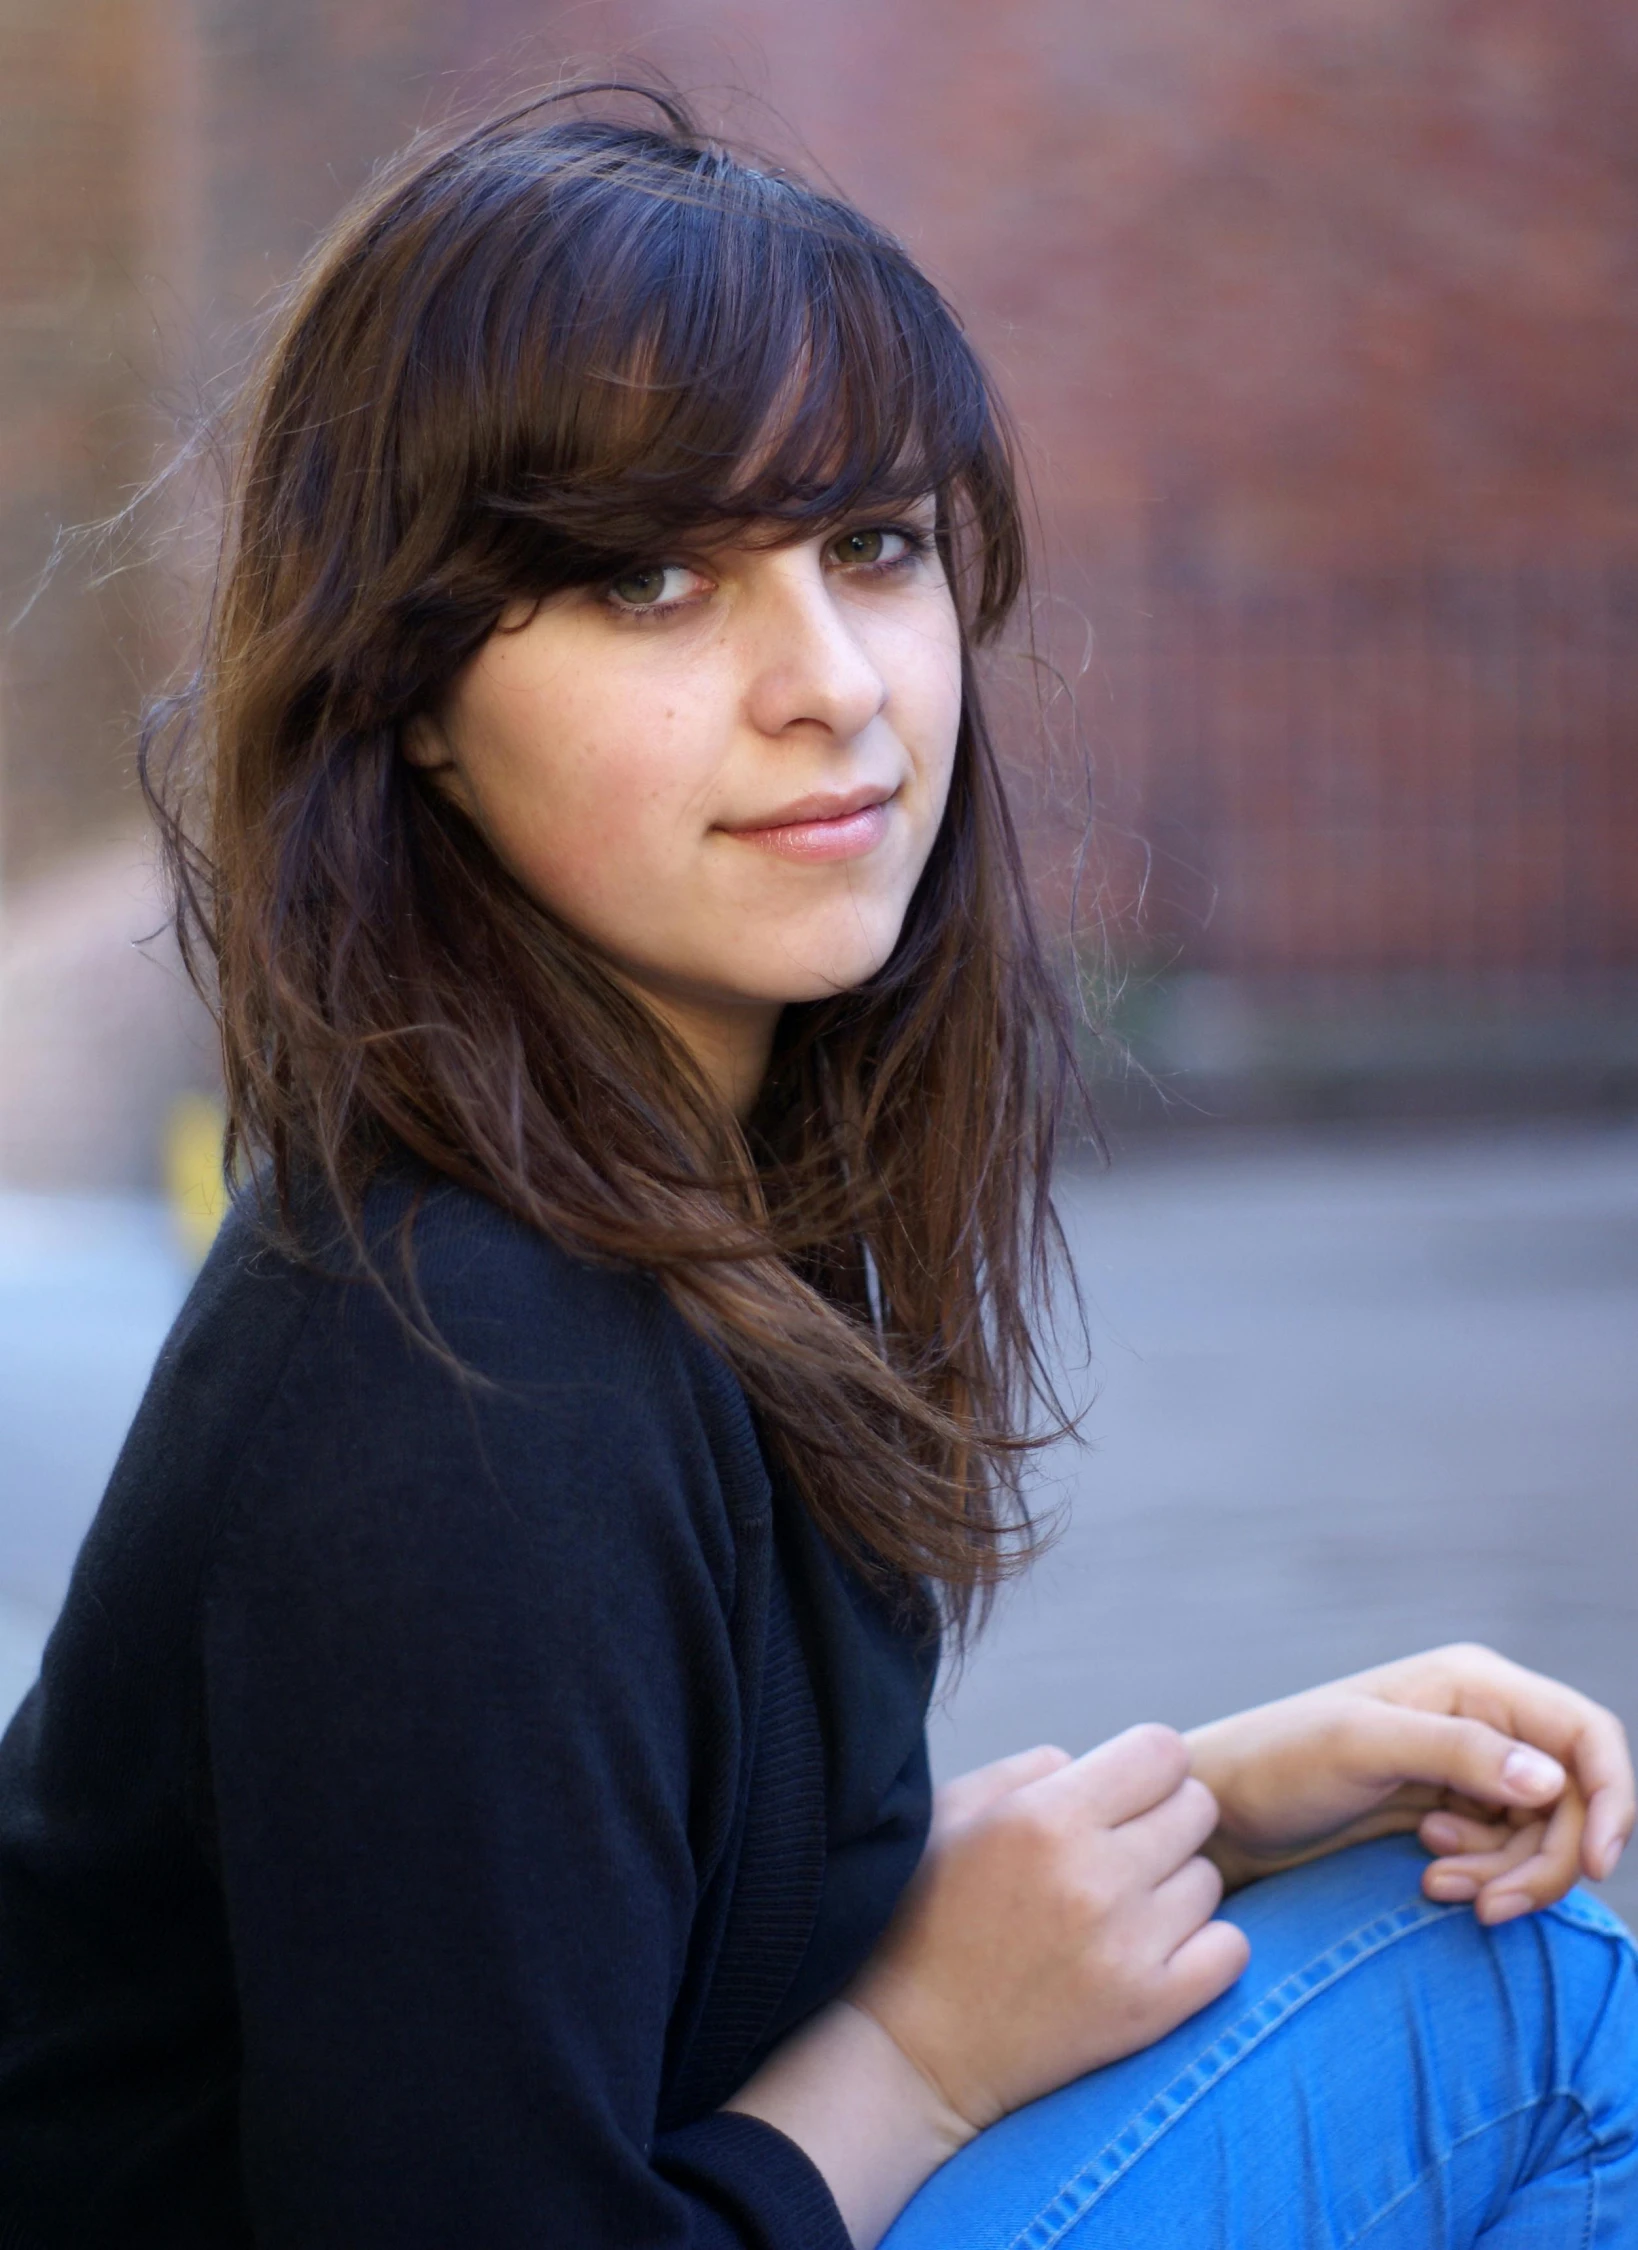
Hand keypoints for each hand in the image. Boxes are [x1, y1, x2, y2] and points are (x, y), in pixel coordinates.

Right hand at [845, 1729, 1249, 2134]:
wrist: (913, 2050)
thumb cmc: (921, 1918)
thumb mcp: (951, 1814)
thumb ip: (1027, 1769)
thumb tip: (1089, 1764)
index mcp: (1044, 1817)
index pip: (1162, 1751)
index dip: (1146, 1766)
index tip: (1122, 1792)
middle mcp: (1094, 1876)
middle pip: (1197, 1808)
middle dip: (1163, 1819)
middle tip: (1120, 1853)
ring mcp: (1128, 1948)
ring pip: (1209, 1879)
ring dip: (1174, 1887)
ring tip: (1119, 1910)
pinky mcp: (1149, 2011)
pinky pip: (1230, 1950)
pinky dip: (1205, 1947)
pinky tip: (1155, 1951)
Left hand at [1186, 1644, 1634, 1925]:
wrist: (1224, 1813)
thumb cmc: (1276, 1761)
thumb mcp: (1358, 1747)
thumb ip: (1455, 1753)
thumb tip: (1554, 1781)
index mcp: (1474, 1683)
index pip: (1586, 1733)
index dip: (1612, 1796)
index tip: (1595, 1864)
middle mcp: (1485, 1721)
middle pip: (1576, 1800)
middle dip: (1543, 1860)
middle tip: (1488, 1903)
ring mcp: (1472, 1771)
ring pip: (1546, 1837)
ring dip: (1508, 1876)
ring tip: (1440, 1887)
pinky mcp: (1455, 1815)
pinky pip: (1508, 1857)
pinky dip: (1486, 1880)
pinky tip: (1431, 1881)